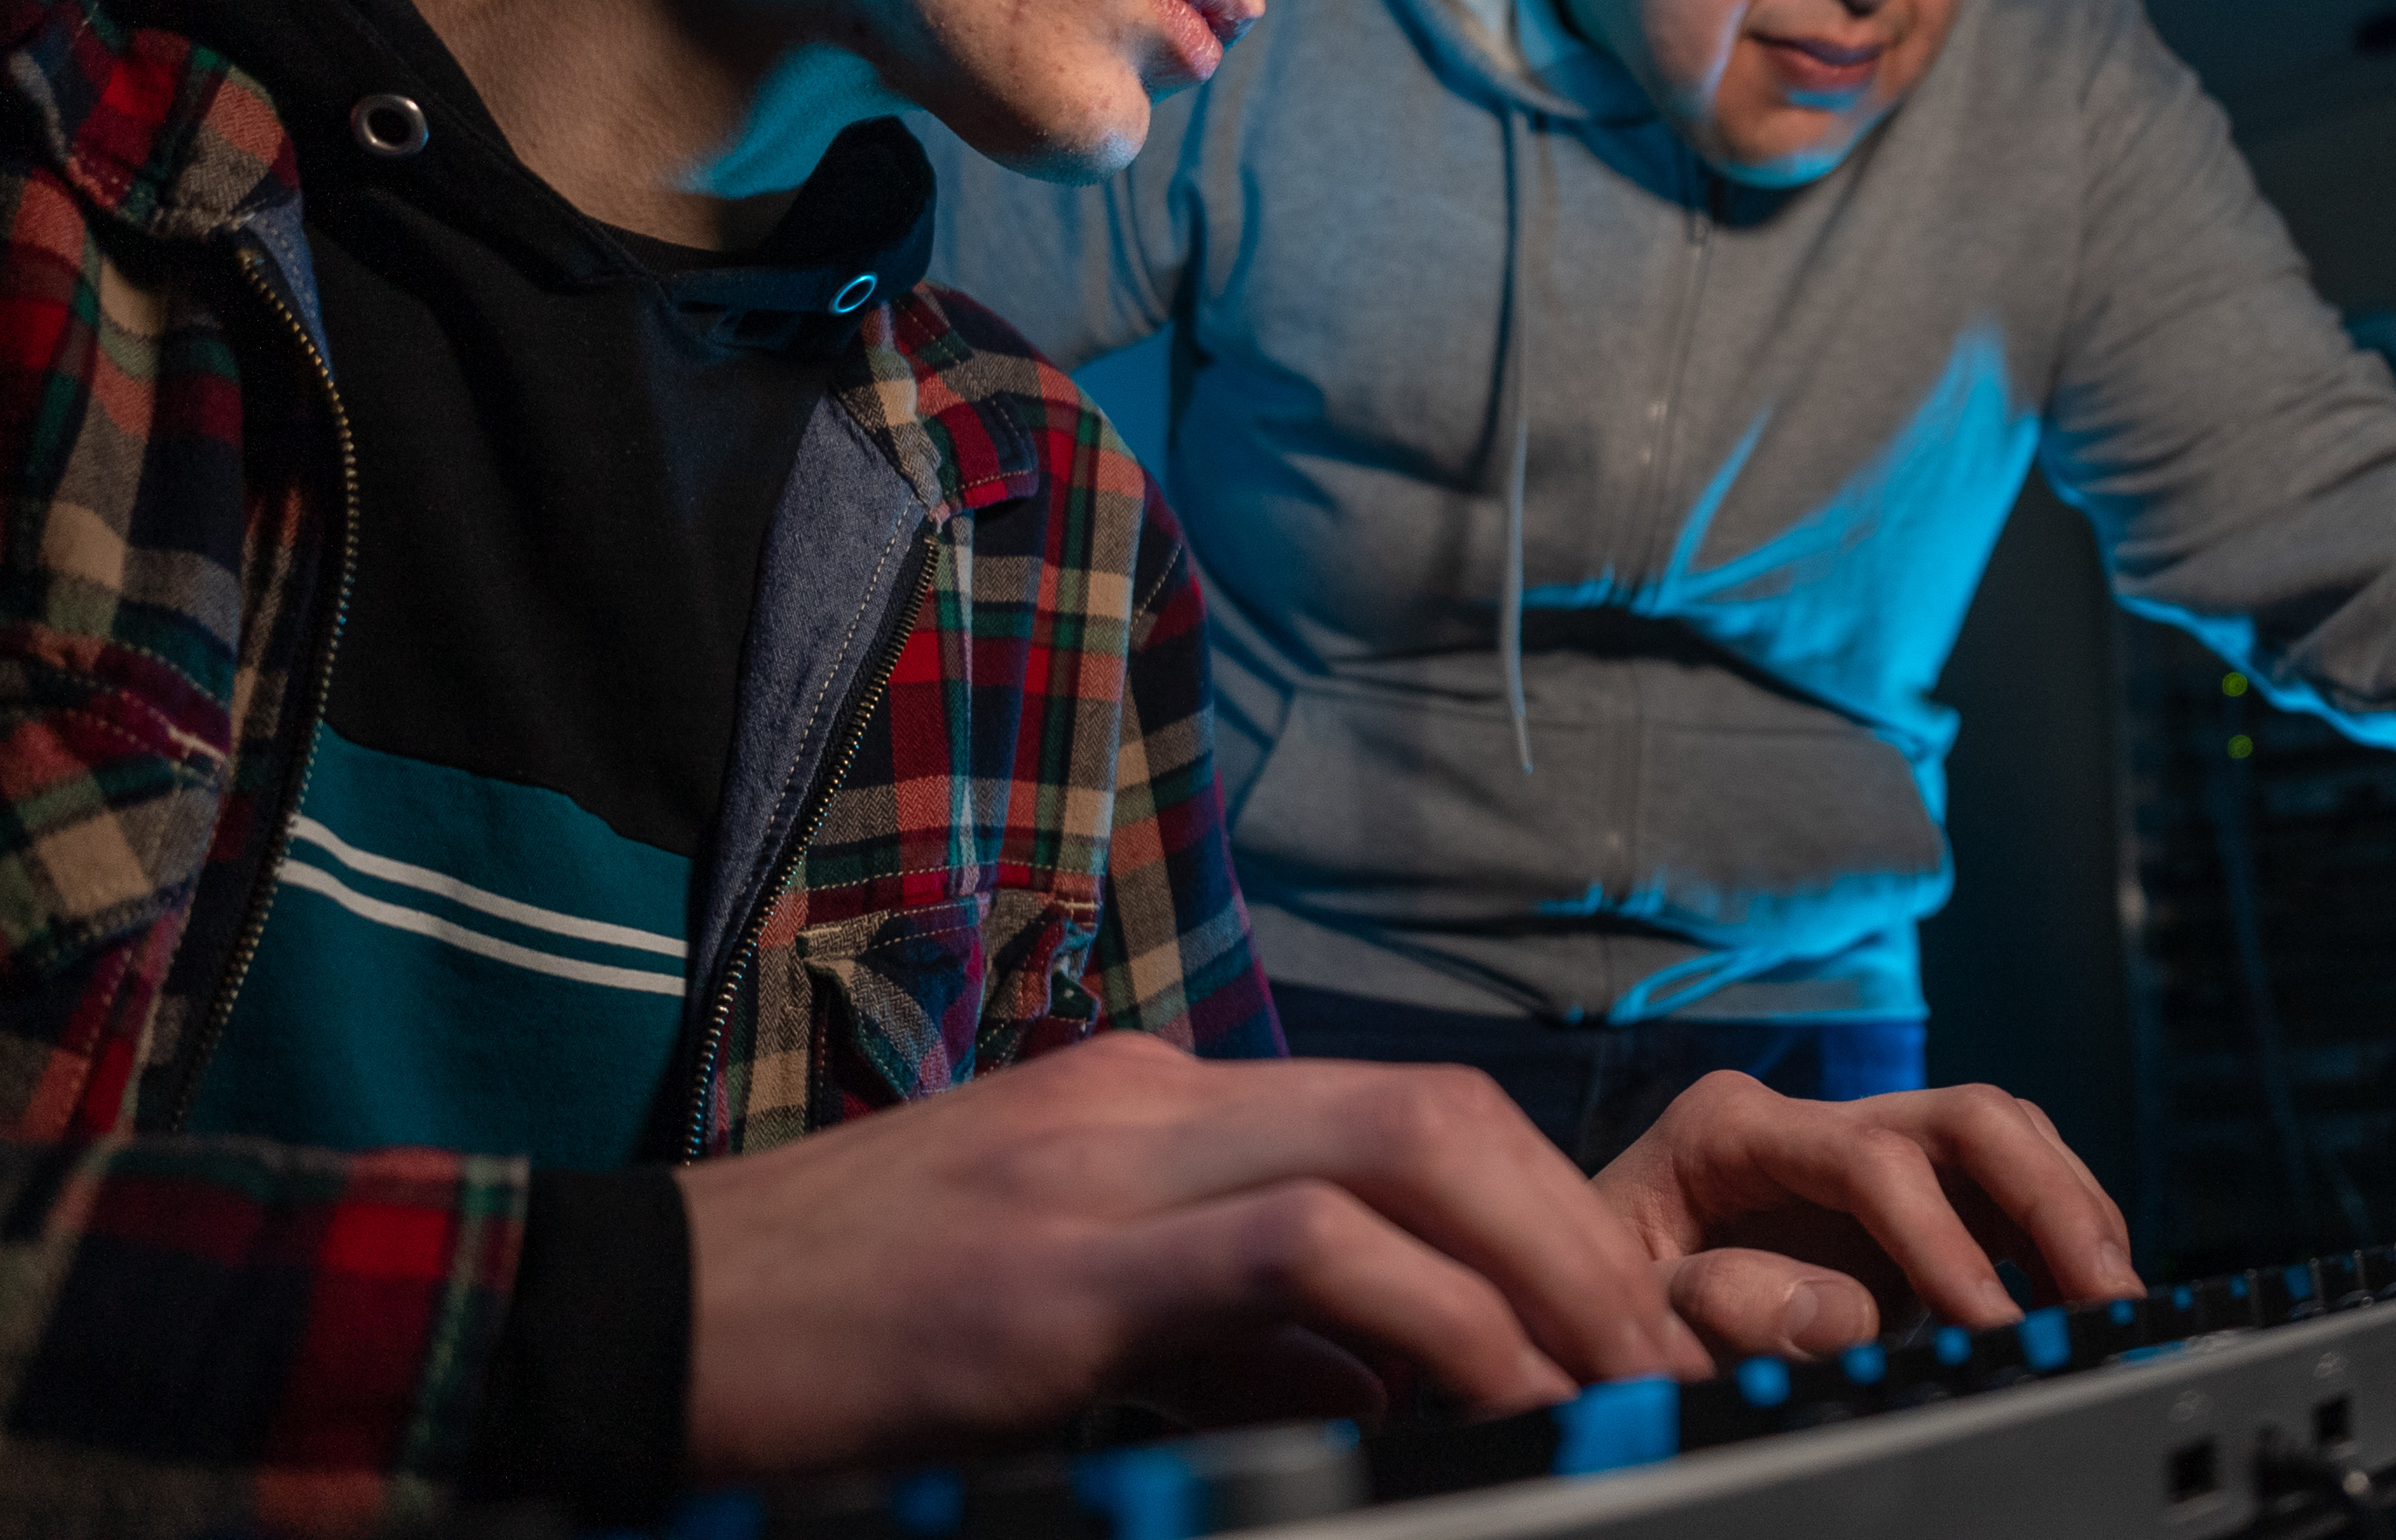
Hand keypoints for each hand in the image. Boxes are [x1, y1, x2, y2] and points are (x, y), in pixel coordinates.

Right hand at [679, 1035, 1711, 1479]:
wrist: (617, 1325)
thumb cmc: (826, 1334)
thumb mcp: (1050, 1311)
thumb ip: (1208, 1323)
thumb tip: (1366, 1387)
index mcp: (1147, 1105)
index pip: (1397, 1116)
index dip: (1534, 1214)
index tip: (1612, 1326)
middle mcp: (1143, 1104)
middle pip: (1435, 1113)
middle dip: (1573, 1234)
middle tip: (1661, 1362)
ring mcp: (1098, 1167)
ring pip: (1398, 1151)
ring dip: (1534, 1274)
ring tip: (1612, 1391)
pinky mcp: (1049, 1271)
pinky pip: (1292, 1252)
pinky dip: (1418, 1322)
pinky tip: (1474, 1407)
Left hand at [1593, 1073, 2143, 1360]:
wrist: (1572, 1299)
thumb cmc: (1591, 1304)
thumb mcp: (1630, 1310)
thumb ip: (1722, 1309)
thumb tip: (1844, 1313)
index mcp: (1731, 1127)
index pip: (1874, 1159)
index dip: (1946, 1243)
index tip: (1994, 1324)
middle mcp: (1808, 1116)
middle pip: (1966, 1116)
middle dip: (2050, 1201)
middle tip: (2107, 1296)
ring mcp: (1860, 1144)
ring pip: (2002, 1136)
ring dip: (2071, 1211)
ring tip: (2118, 1302)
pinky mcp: (1900, 1193)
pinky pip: (2000, 1184)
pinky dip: (2053, 1232)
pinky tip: (2081, 1295)